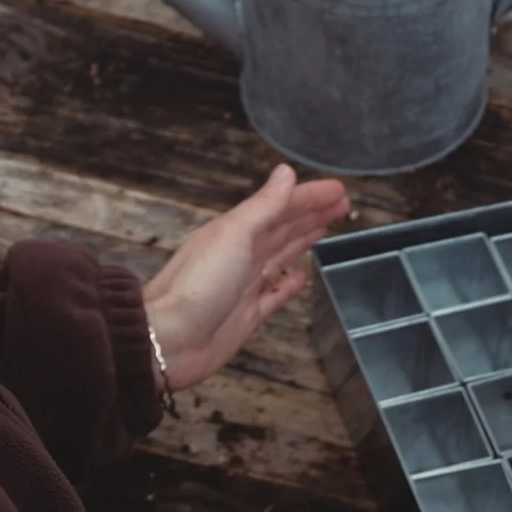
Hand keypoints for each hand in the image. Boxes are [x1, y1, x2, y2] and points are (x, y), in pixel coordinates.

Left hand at [143, 165, 349, 389]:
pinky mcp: (248, 315)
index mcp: (235, 231)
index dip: (310, 196)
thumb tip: (286, 172)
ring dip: (304, 240)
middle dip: (312, 213)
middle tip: (343, 204)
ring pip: (282, 255)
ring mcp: (244, 285)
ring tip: (327, 228)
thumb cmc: (198, 285)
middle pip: (284, 228)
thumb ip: (264, 205)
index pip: (281, 206)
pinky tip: (303, 276)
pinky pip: (275, 294)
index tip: (339, 189)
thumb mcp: (234, 236)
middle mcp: (241, 254)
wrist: (168, 340)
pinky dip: (290, 284)